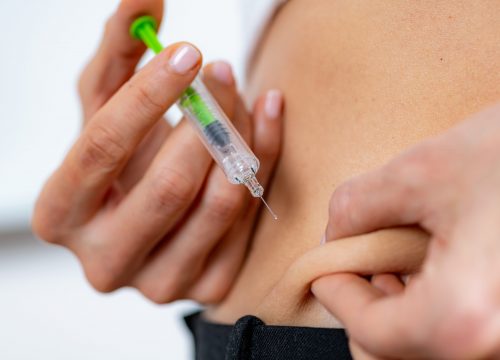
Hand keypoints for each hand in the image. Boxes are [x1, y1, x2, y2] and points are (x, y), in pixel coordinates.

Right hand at [32, 0, 282, 304]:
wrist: (149, 210)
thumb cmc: (123, 160)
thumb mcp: (109, 108)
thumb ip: (120, 54)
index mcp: (61, 216)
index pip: (102, 149)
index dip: (147, 95)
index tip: (188, 53)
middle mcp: (104, 261)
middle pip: (166, 187)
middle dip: (204, 121)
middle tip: (221, 72)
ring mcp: (158, 284)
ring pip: (217, 205)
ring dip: (240, 137)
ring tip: (241, 92)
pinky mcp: (207, 288)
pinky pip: (250, 218)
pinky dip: (266, 158)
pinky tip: (265, 117)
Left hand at [312, 103, 499, 358]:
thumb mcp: (422, 172)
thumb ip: (357, 208)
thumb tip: (334, 234)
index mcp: (464, 315)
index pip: (371, 334)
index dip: (338, 297)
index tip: (325, 271)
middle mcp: (498, 342)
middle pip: (399, 355)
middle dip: (368, 311)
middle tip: (357, 269)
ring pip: (432, 347)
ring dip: (401, 313)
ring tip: (393, 266)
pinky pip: (466, 331)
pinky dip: (437, 310)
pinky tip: (433, 271)